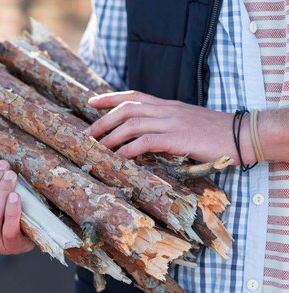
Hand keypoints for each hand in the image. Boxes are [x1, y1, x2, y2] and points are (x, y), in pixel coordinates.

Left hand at [86, 90, 255, 163]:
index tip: (91, 101)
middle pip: (127, 108)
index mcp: (168, 105)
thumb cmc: (215, 134)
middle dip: (103, 120)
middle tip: (87, 135)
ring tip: (98, 149)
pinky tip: (119, 158)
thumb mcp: (186, 123)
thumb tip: (142, 138)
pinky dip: (128, 149)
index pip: (133, 95)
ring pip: (132, 123)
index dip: (110, 97)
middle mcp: (167, 110)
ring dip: (111, 137)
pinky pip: (146, 141)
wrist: (243, 136)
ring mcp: (173, 122)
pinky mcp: (179, 138)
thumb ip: (165, 125)